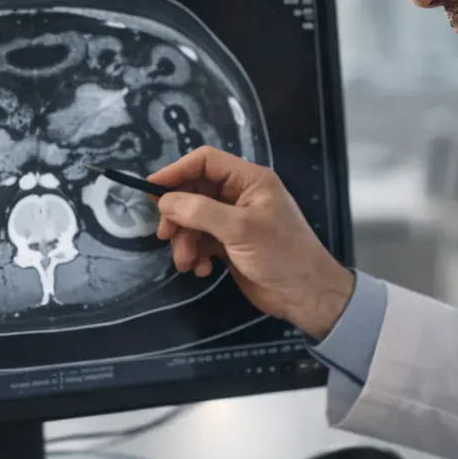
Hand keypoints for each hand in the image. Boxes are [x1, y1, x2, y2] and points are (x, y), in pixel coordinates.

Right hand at [149, 146, 353, 339]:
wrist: (305, 296)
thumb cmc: (281, 255)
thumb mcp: (239, 229)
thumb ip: (200, 211)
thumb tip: (165, 201)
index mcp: (249, 180)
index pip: (205, 162)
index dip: (177, 171)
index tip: (151, 189)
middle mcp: (240, 195)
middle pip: (195, 192)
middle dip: (178, 214)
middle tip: (165, 234)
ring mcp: (235, 221)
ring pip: (194, 220)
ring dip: (185, 240)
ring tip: (186, 262)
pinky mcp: (230, 244)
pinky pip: (202, 241)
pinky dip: (196, 254)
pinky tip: (201, 270)